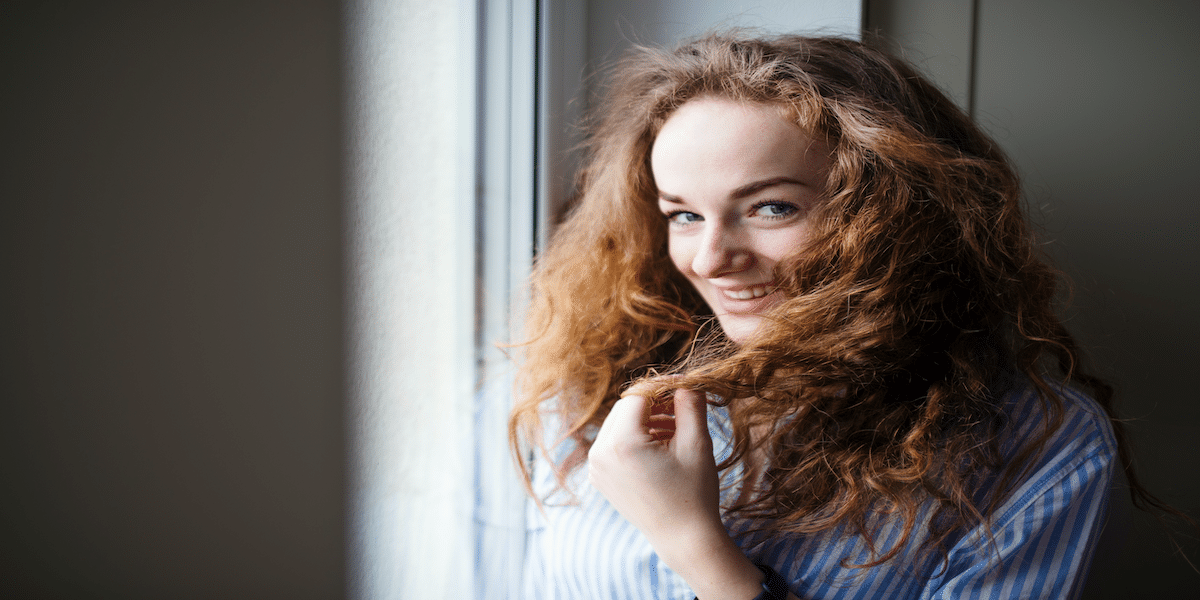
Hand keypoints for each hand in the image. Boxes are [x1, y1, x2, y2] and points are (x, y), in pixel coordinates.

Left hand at [588, 385, 770, 598]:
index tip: (686, 388)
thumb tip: (685, 380)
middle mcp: (600, 453)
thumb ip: (690, 402)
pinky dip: (636, 438)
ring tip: (676, 432)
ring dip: (646, 421)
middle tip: (683, 411)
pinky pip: (615, 444)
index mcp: (621, 443)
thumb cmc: (694, 492)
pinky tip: (662, 448)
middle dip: (654, 405)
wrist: (684, 539)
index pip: (638, 396)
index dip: (663, 387)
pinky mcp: (601, 477)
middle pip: (626, 408)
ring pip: (620, 424)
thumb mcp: (697, 442)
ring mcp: (597, 467)